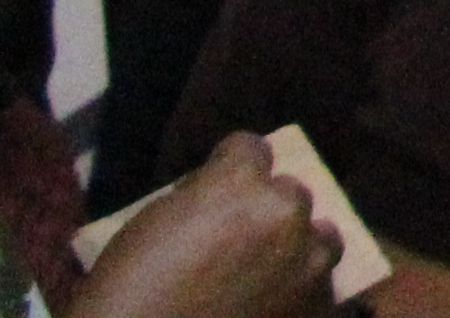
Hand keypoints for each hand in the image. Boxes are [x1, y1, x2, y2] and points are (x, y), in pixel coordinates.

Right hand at [64, 135, 341, 317]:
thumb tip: (218, 189)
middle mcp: (284, 212)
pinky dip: (300, 290)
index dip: (230, 164)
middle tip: (238, 238)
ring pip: (321, 236)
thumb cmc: (128, 288)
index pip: (251, 147)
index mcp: (238, 183)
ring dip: (298, 246)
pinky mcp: (316, 303)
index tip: (217, 183)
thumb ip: (199, 196)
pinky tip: (273, 302)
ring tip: (269, 269)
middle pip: (289, 192)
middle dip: (266, 208)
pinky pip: (320, 285)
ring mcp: (307, 260)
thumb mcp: (152, 222)